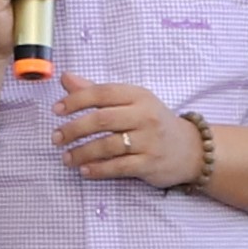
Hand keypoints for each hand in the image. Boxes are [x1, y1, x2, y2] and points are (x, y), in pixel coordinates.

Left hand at [51, 81, 198, 186]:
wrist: (191, 149)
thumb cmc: (152, 122)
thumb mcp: (130, 102)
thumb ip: (96, 92)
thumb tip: (65, 78)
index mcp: (138, 95)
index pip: (101, 93)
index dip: (76, 100)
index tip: (56, 110)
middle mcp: (145, 115)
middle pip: (102, 119)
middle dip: (74, 129)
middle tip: (56, 138)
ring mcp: (149, 140)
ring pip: (108, 145)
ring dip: (82, 152)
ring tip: (66, 158)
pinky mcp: (150, 163)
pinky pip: (119, 167)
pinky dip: (98, 169)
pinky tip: (84, 170)